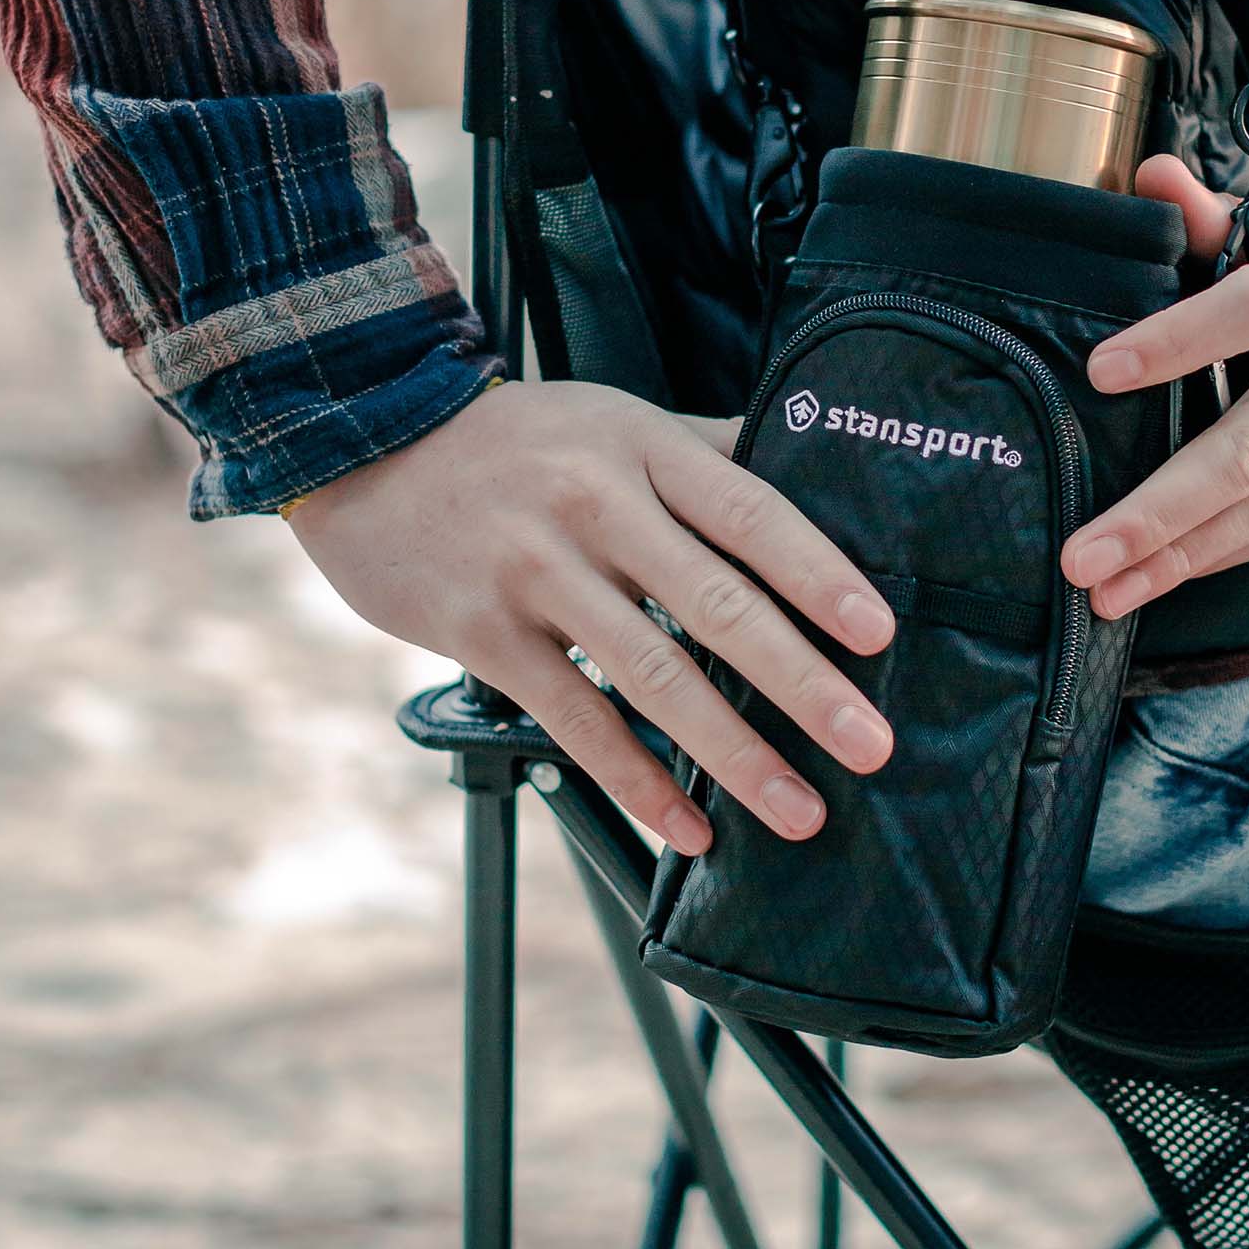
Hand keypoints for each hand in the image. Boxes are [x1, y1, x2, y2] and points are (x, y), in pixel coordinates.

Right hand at [285, 380, 895, 852]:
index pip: (751, 513)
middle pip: (716, 603)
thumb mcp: (616, 419)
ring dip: (733, 753)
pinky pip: (575, 720)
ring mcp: (534, 571)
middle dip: (802, 683)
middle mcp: (593, 506)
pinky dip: (636, 781)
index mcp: (642, 448)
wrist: (367, 440)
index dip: (820, 574)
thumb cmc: (518, 440)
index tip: (881, 634)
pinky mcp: (482, 632)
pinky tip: (688, 829)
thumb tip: (820, 471)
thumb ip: (708, 453)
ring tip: (798, 811)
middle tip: (870, 745)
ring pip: (652, 676)